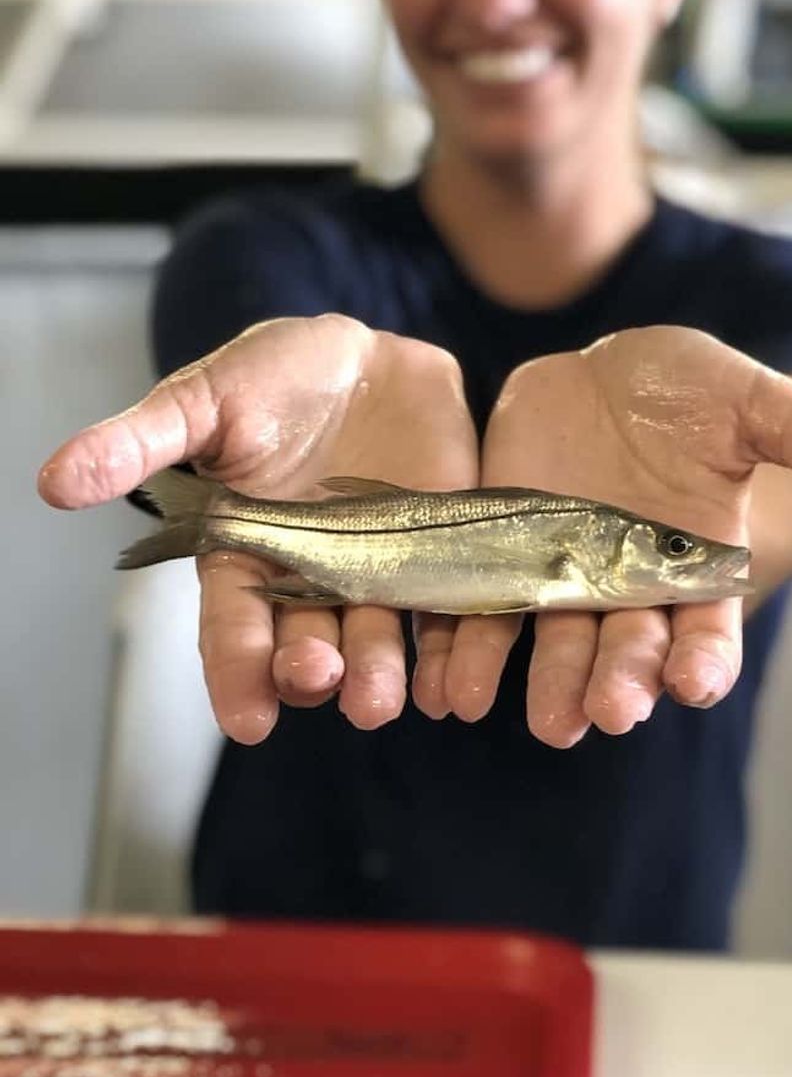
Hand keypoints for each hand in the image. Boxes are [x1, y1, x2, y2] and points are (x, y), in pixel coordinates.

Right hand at [39, 315, 477, 742]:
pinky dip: (454, 650)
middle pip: (309, 643)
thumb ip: (141, 441)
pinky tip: (453, 684)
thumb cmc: (273, 377)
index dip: (237, 671)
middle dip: (312, 673)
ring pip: (378, 639)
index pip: (235, 624)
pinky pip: (448, 609)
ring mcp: (379, 569)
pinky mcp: (438, 551)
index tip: (247, 718)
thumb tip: (53, 480)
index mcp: (248, 553)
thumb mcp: (203, 399)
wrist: (366, 358)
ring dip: (380, 676)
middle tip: (318, 683)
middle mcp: (314, 576)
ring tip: (380, 702)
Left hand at [411, 326, 791, 746]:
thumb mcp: (758, 406)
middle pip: (624, 649)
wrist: (606, 369)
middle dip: (616, 681)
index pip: (706, 629)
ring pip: (551, 642)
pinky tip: (448, 681)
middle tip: (606, 711)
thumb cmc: (693, 390)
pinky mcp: (499, 553)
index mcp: (693, 566)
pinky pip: (482, 607)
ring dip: (540, 681)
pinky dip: (467, 645)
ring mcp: (560, 575)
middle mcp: (626, 586)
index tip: (696, 680)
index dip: (704, 657)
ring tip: (531, 716)